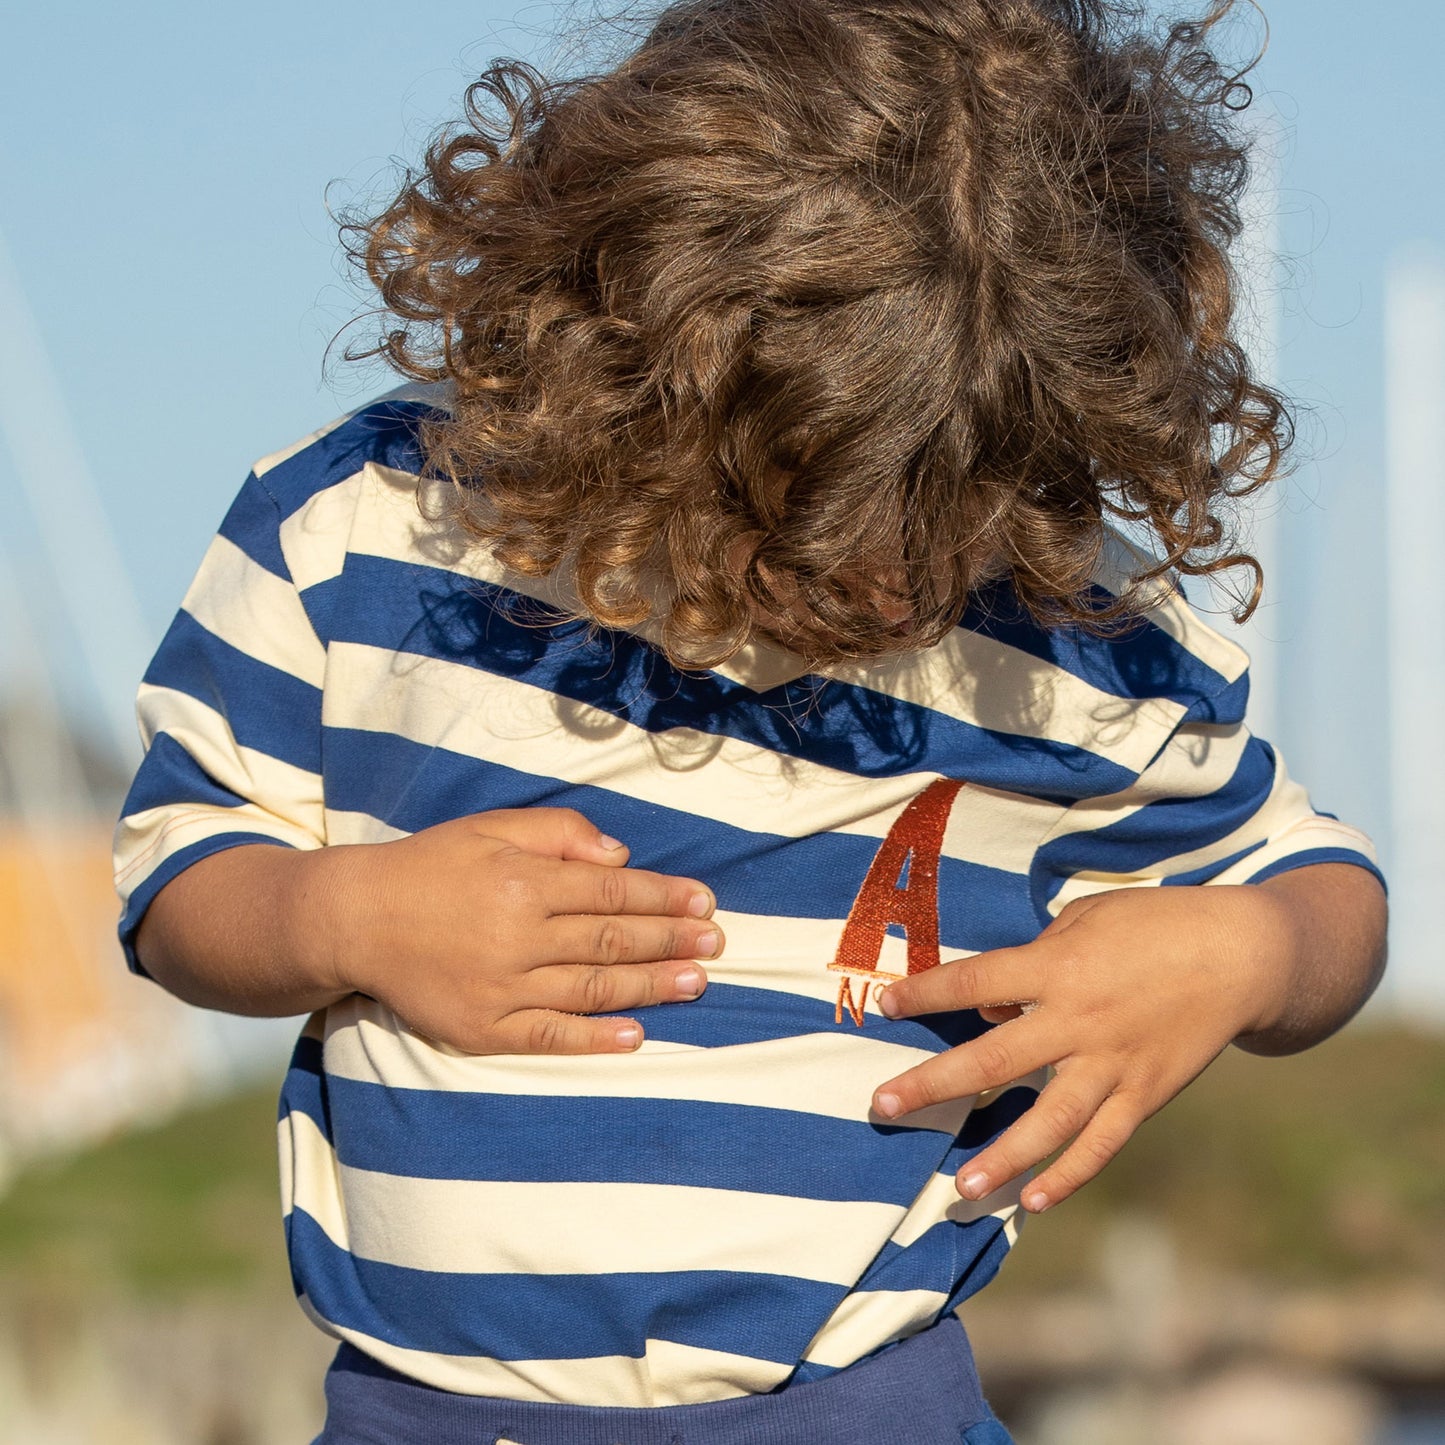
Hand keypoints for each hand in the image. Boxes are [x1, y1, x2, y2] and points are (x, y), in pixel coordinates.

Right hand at [314, 807, 722, 1054]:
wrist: (355, 919)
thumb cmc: (433, 864)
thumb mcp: (493, 827)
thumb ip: (560, 833)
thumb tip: (621, 856)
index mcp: (523, 882)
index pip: (614, 891)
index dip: (665, 897)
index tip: (706, 902)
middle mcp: (517, 936)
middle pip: (612, 941)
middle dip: (671, 942)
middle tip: (717, 945)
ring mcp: (499, 988)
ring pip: (591, 990)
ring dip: (650, 989)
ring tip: (696, 984)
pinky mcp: (480, 1029)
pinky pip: (549, 1037)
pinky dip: (595, 1039)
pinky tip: (634, 1036)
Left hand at [869, 883, 1292, 1211]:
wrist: (1240, 954)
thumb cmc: (1152, 925)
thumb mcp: (1085, 922)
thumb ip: (1033, 961)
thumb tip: (986, 1004)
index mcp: (1058, 968)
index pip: (975, 982)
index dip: (926, 993)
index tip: (884, 1005)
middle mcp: (1079, 1021)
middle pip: (993, 1059)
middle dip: (933, 1084)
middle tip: (881, 1106)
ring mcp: (1113, 1064)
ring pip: (1048, 1121)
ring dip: (1002, 1156)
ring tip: (959, 1188)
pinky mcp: (1145, 1094)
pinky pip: (1101, 1143)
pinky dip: (1069, 1175)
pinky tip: (1033, 1201)